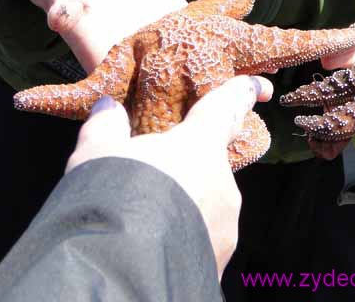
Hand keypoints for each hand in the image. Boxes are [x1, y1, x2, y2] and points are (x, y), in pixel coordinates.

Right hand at [66, 75, 273, 278]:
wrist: (123, 268)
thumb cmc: (112, 196)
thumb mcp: (95, 155)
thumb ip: (105, 126)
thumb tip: (108, 108)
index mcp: (200, 145)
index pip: (225, 108)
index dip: (240, 94)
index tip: (259, 86)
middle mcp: (223, 181)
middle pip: (207, 163)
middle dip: (185, 166)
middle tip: (151, 176)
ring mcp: (225, 221)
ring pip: (206, 201)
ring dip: (184, 203)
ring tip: (144, 216)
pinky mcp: (220, 255)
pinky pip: (202, 235)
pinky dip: (184, 233)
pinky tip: (156, 242)